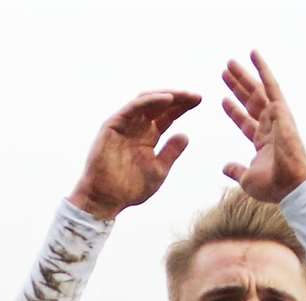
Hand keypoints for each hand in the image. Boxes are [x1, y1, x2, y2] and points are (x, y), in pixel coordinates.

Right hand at [69, 90, 200, 219]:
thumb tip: (186, 135)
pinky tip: (167, 99)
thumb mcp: (158, 170)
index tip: (199, 100)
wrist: (106, 199)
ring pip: (146, 101)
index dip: (182, 106)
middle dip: (178, 98)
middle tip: (196, 96)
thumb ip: (171, 152)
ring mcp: (124, 124)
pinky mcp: (113, 125)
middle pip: (159, 105)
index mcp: (148, 137)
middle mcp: (136, 127)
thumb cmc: (130, 189)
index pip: (167, 115)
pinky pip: (133, 107)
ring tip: (184, 95)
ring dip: (166, 95)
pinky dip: (150, 101)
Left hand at [221, 51, 305, 202]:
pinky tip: (253, 54)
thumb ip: (236, 170)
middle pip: (250, 102)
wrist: (290, 184)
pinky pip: (271, 85)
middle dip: (236, 88)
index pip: (245, 123)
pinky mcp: (281, 110)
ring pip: (256, 91)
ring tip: (229, 63)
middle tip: (224, 73)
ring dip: (243, 76)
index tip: (223, 100)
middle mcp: (270, 127)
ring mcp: (276, 117)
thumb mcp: (247, 179)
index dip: (234, 112)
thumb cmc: (273, 187)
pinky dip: (262, 69)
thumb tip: (225, 167)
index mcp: (263, 142)